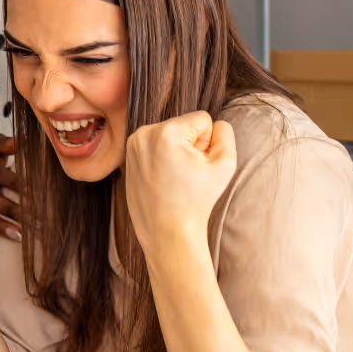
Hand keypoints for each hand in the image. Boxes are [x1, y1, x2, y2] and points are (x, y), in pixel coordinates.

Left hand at [125, 111, 236, 248]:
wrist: (167, 232)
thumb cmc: (197, 201)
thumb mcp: (225, 163)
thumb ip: (224, 133)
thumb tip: (214, 124)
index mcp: (165, 132)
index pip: (202, 119)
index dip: (208, 142)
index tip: (197, 166)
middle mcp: (143, 133)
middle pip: (184, 125)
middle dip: (190, 145)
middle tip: (185, 174)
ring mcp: (132, 145)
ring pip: (170, 134)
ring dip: (177, 150)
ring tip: (175, 177)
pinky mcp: (128, 156)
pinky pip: (155, 145)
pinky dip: (162, 157)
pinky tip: (163, 178)